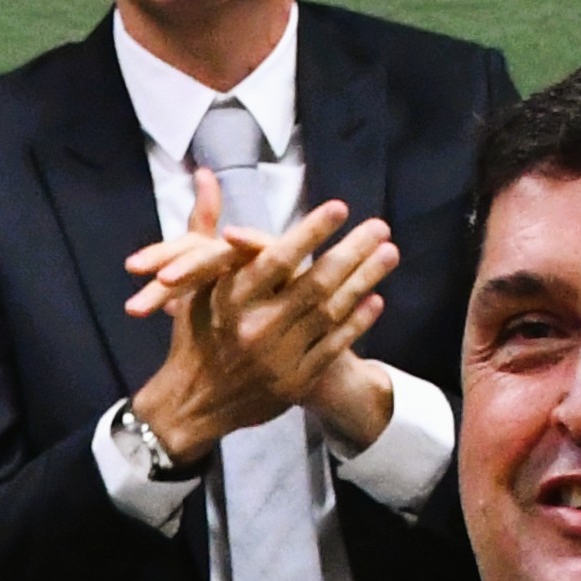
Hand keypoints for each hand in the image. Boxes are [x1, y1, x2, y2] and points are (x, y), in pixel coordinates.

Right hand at [126, 200, 397, 468]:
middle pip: (315, 284)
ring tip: (389, 254)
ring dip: (365, 281)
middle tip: (381, 226)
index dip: (311, 232)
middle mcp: (256, 329)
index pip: (277, 259)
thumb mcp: (193, 281)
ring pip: (331, 313)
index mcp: (231, 301)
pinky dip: (357, 323)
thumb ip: (204, 228)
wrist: (192, 405)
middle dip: (352, 252)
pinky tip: (375, 299)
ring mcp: (278, 359)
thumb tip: (206, 175)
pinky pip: (333, 347)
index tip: (340, 208)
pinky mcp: (295, 383)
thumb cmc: (194, 335)